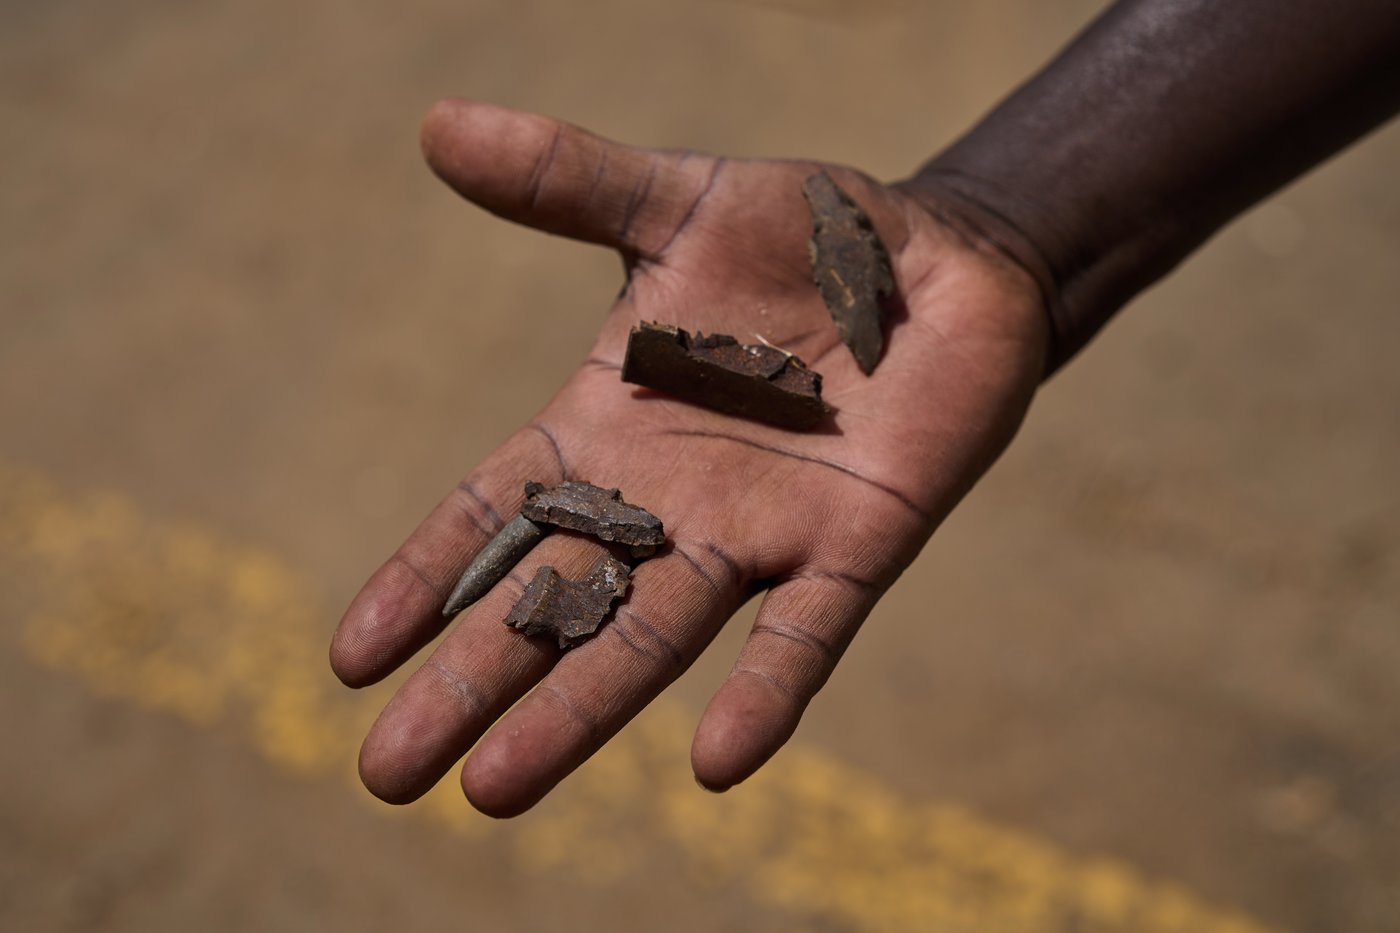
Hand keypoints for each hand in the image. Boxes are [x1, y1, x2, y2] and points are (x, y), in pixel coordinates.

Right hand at [329, 99, 1048, 816]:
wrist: (939, 262)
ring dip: (580, 711)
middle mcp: (669, 501)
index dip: (426, 579)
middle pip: (552, 605)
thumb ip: (568, 182)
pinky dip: (766, 692)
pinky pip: (805, 633)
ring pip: (654, 637)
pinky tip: (720, 764)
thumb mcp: (676, 201)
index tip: (350, 660)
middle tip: (388, 775)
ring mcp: (761, 531)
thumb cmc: (801, 237)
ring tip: (497, 789)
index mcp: (610, 427)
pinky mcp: (856, 546)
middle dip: (474, 684)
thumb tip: (436, 126)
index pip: (496, 515)